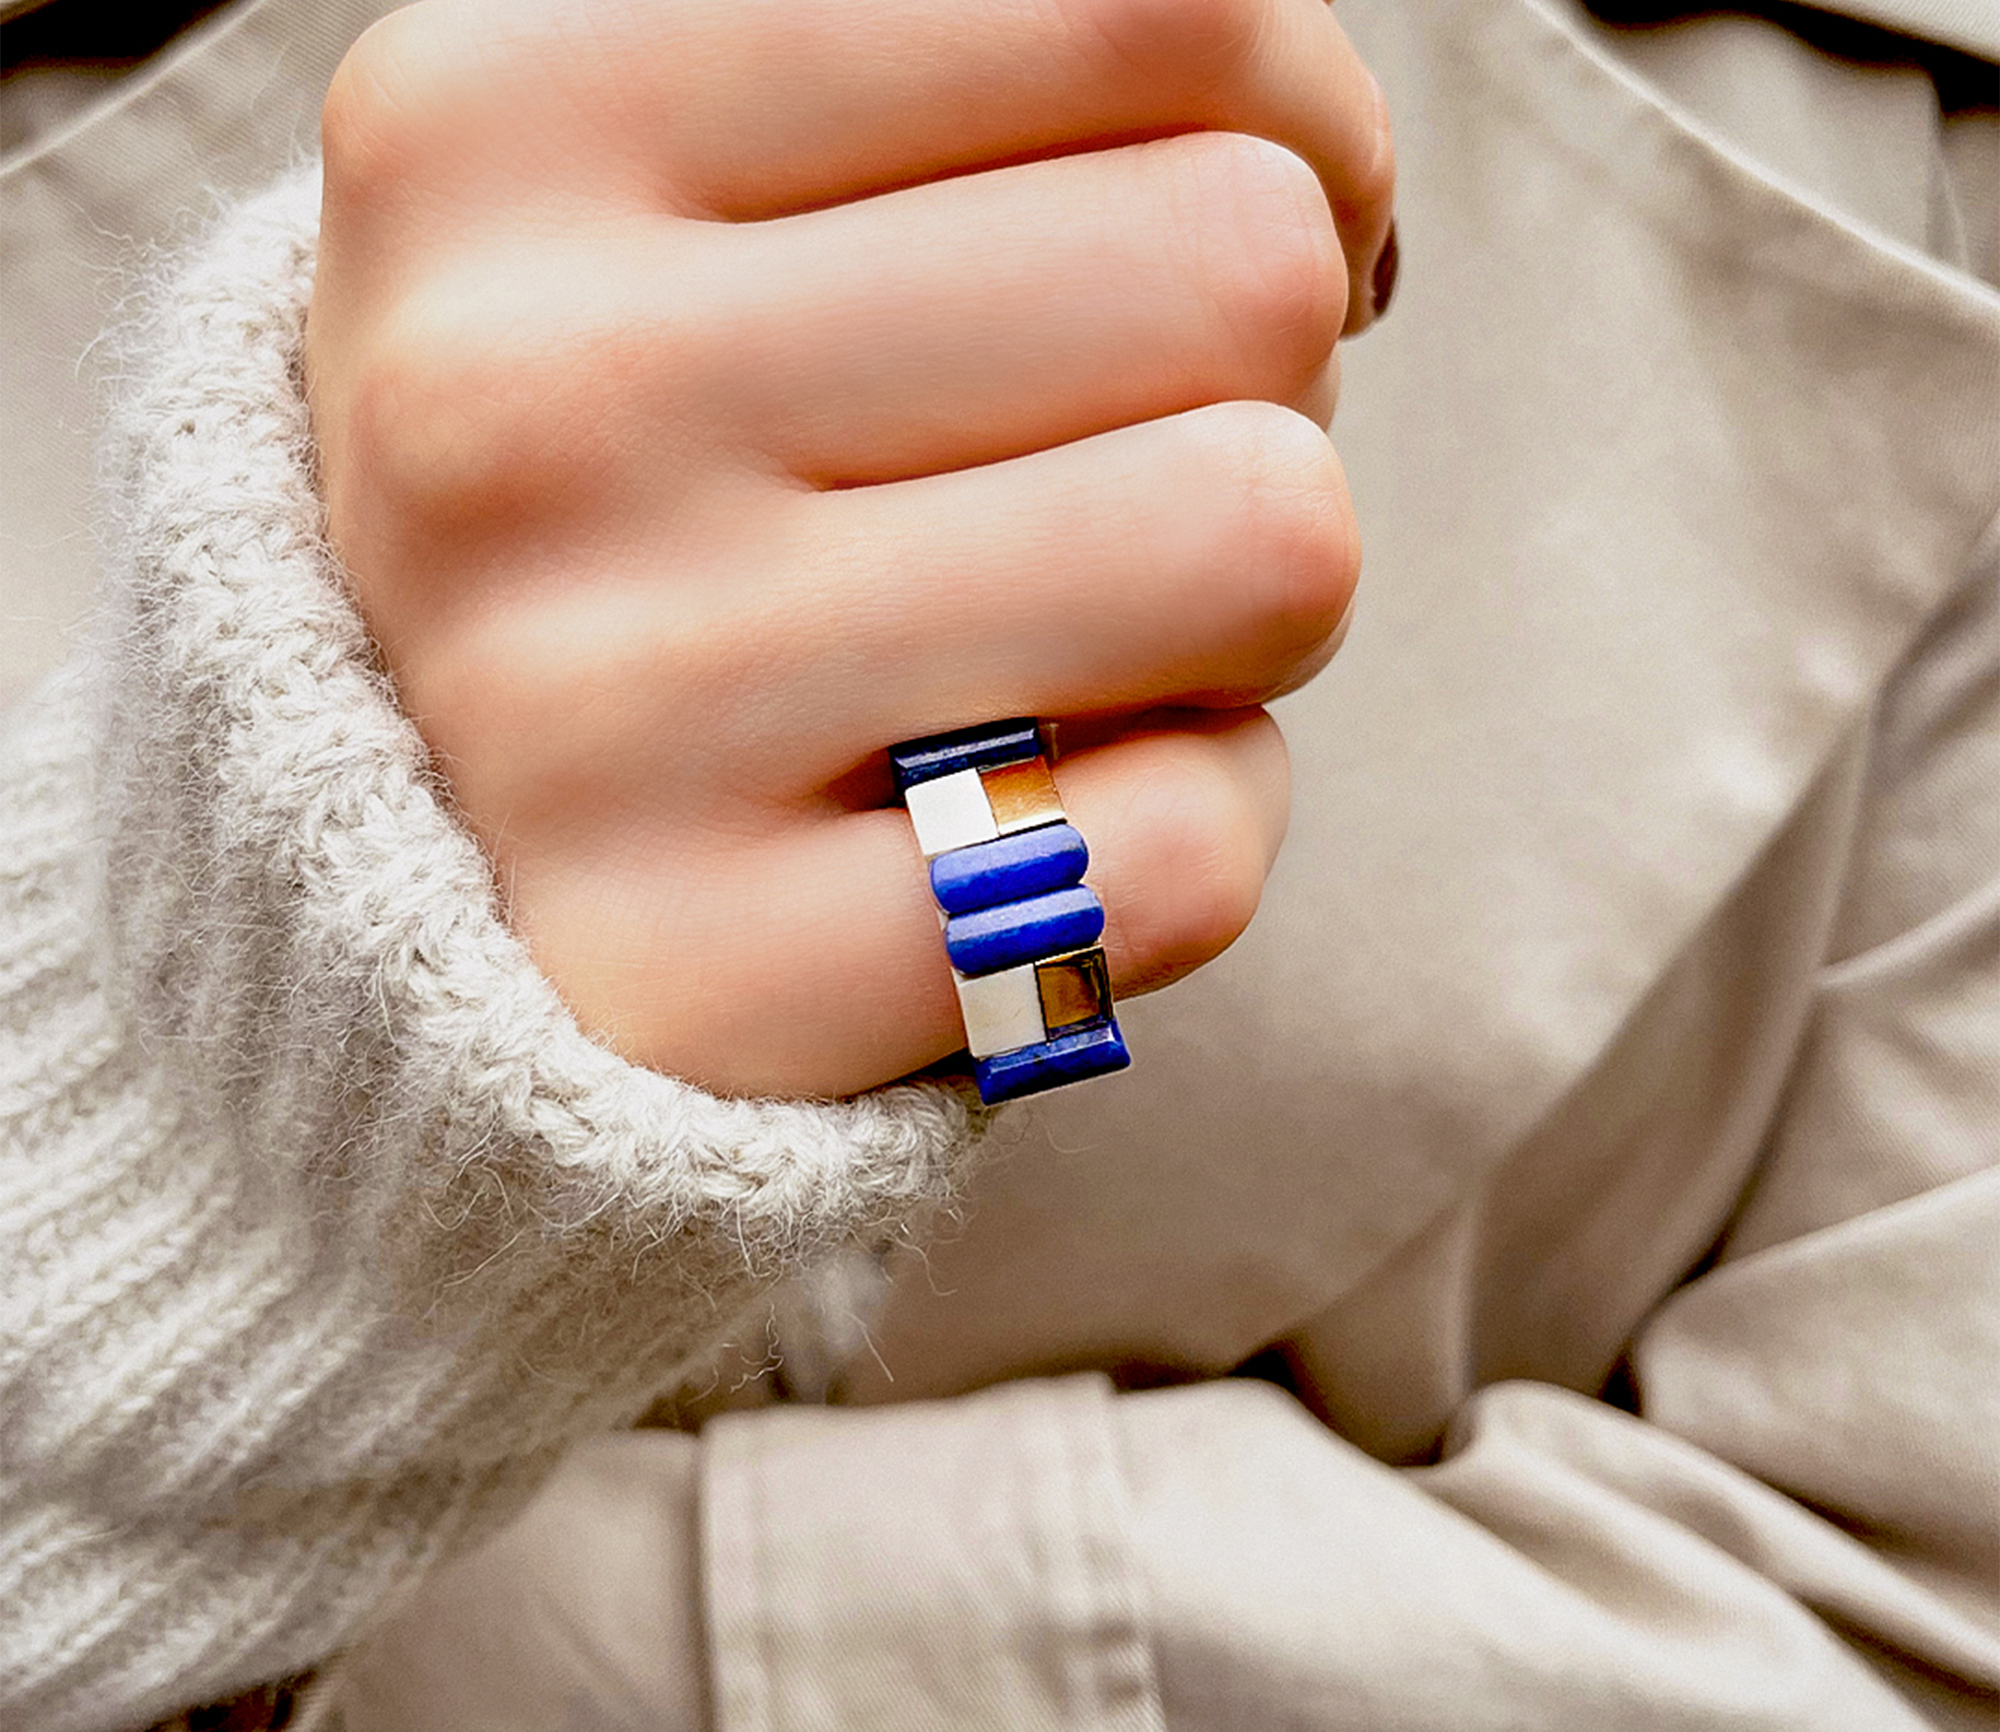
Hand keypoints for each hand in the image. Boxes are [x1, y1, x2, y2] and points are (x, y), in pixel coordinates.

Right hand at [306, 0, 1392, 1096]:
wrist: (414, 840)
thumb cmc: (638, 482)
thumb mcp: (682, 194)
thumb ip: (967, 82)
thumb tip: (1334, 156)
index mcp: (500, 126)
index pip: (1150, 3)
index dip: (1285, 121)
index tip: (1194, 223)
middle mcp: (519, 410)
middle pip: (1244, 265)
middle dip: (1256, 378)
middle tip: (1098, 467)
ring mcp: (604, 723)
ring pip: (1271, 541)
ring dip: (1252, 601)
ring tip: (1075, 633)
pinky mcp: (720, 979)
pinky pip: (1194, 845)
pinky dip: (1190, 821)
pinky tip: (1030, 819)